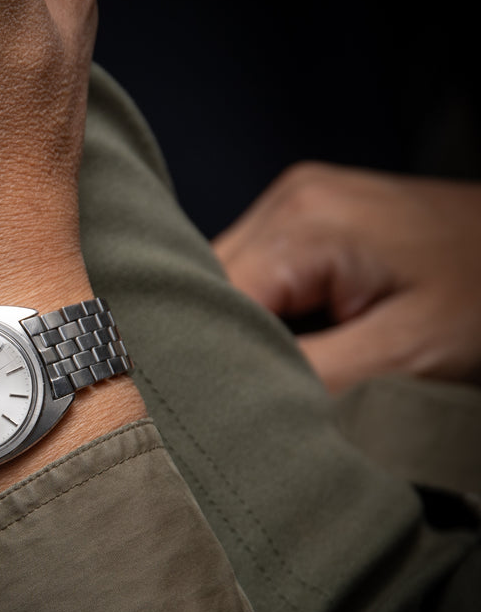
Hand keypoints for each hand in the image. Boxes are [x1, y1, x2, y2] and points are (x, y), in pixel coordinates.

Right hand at [214, 162, 480, 392]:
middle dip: (224, 346)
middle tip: (254, 397)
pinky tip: (293, 338)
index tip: (226, 412)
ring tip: (281, 367)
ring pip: (228, 283)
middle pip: (211, 289)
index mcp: (301, 224)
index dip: (209, 362)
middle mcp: (287, 200)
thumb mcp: (403, 355)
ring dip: (244, 331)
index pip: (210, 304)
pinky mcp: (310, 216)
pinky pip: (257, 272)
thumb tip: (229, 403)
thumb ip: (309, 375)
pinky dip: (265, 314)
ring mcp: (297, 201)